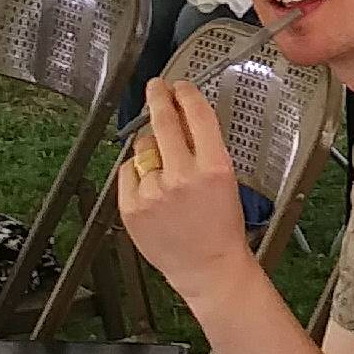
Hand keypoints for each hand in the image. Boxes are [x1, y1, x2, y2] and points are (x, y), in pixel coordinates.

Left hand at [118, 78, 250, 305]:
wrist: (207, 267)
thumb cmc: (221, 227)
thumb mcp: (226, 180)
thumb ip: (203, 149)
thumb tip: (181, 117)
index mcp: (213, 167)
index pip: (196, 115)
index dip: (185, 94)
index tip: (179, 86)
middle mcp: (182, 176)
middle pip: (162, 121)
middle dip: (158, 97)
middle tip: (156, 88)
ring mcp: (153, 192)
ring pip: (142, 148)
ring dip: (151, 148)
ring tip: (165, 170)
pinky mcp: (132, 206)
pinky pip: (127, 171)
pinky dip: (137, 174)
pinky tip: (152, 187)